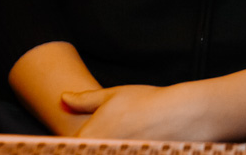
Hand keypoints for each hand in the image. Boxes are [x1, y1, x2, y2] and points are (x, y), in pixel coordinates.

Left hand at [62, 84, 194, 140]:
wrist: (181, 115)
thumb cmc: (146, 102)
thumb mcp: (112, 96)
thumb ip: (84, 100)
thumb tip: (64, 98)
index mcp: (89, 137)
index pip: (66, 148)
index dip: (68, 146)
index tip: (66, 143)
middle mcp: (100, 150)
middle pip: (85, 151)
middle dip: (89, 146)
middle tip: (112, 131)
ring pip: (103, 153)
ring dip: (105, 148)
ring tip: (123, 137)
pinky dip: (123, 150)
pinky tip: (131, 145)